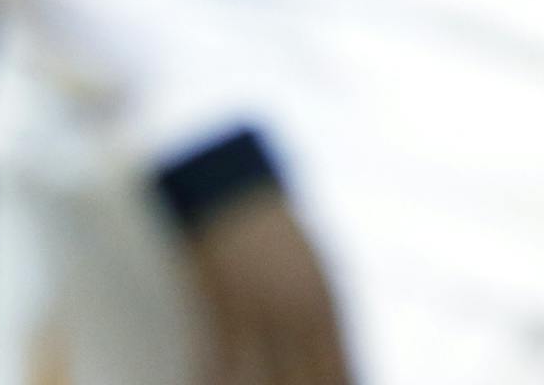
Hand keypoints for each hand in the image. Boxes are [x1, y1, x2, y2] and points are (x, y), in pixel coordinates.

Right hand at [185, 189, 351, 384]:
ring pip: (261, 379)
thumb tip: (339, 368)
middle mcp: (301, 312)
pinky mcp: (221, 297)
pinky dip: (213, 379)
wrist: (228, 179)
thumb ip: (322, 320)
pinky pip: (220, 358)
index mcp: (328, 306)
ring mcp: (260, 306)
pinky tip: (200, 384)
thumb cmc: (271, 226)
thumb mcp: (314, 269)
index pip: (343, 376)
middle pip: (305, 384)